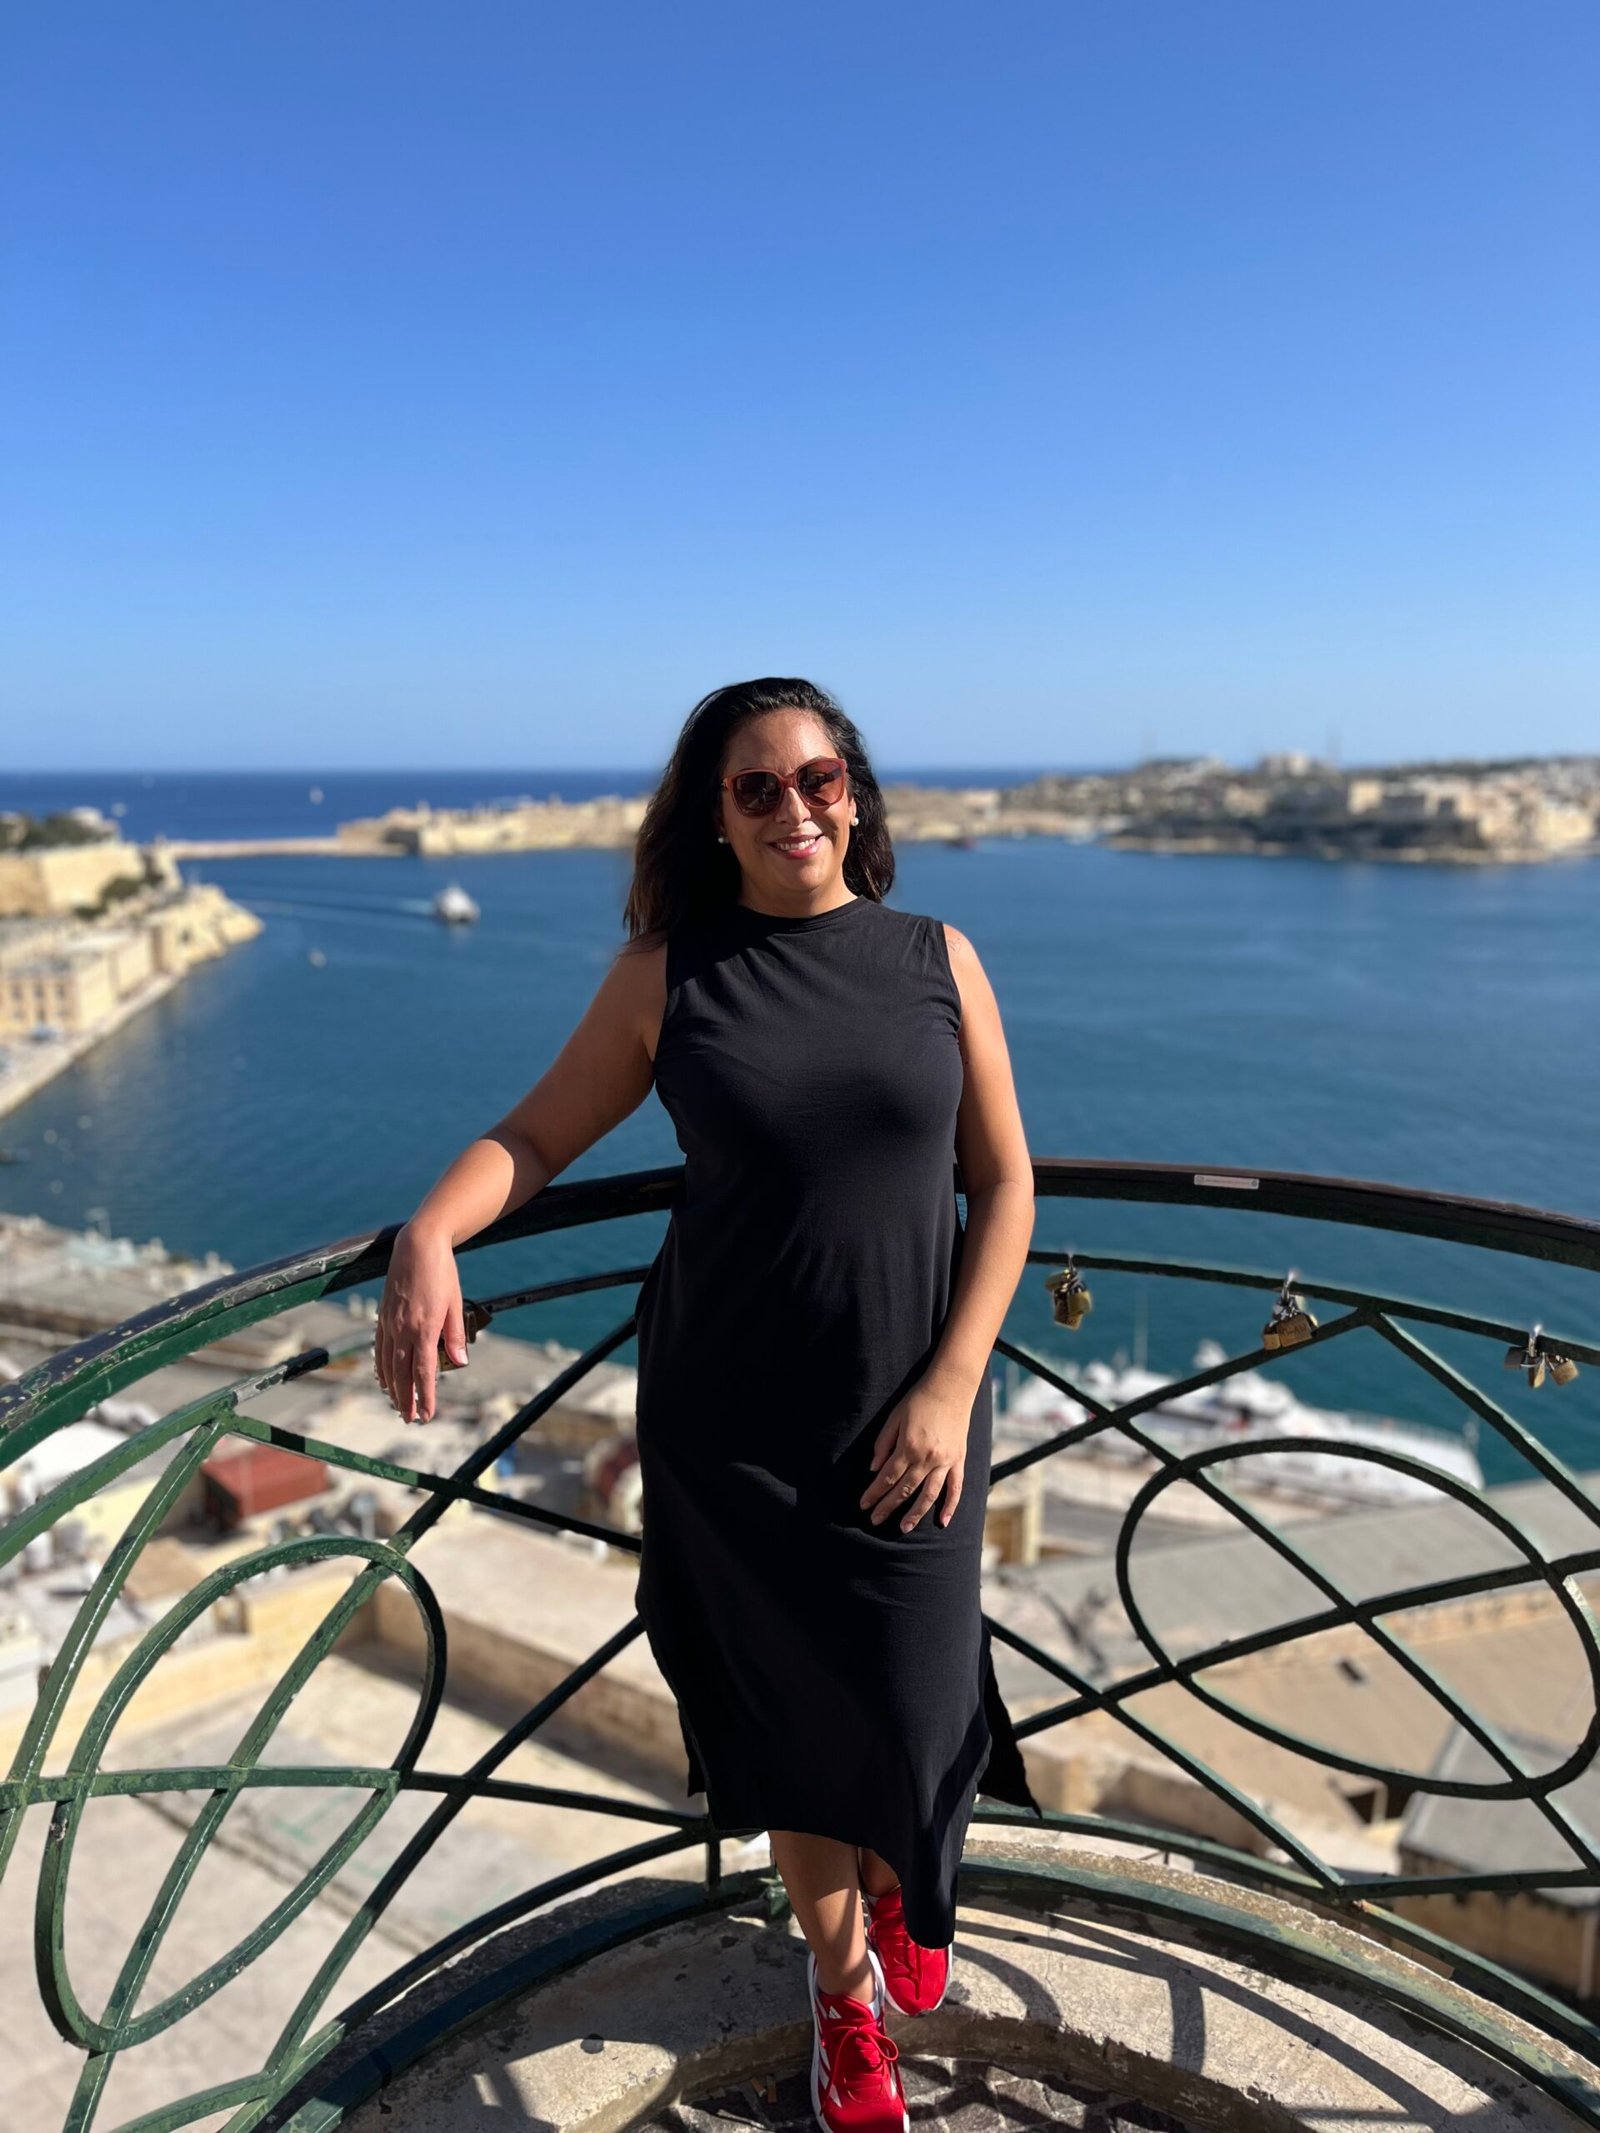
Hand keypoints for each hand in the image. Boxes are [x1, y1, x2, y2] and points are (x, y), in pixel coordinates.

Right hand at [375, 1220, 466, 1424]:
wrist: (418, 1245)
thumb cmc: (442, 1272)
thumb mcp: (455, 1304)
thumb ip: (455, 1336)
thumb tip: (459, 1363)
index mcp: (424, 1328)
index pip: (423, 1371)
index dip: (425, 1396)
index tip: (427, 1415)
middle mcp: (403, 1329)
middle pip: (401, 1373)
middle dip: (406, 1399)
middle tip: (411, 1419)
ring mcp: (389, 1322)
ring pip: (387, 1364)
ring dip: (392, 1387)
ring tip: (398, 1405)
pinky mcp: (382, 1315)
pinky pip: (379, 1348)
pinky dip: (380, 1367)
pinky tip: (383, 1377)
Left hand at [859, 1374, 971, 1532]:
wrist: (951, 1387)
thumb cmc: (919, 1400)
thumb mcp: (894, 1418)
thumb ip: (883, 1444)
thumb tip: (874, 1469)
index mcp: (909, 1447)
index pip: (888, 1477)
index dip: (874, 1492)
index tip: (864, 1504)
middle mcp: (927, 1458)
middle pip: (905, 1489)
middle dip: (888, 1506)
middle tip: (875, 1520)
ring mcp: (945, 1461)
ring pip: (929, 1494)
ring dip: (915, 1513)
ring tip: (903, 1527)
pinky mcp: (959, 1460)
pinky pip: (956, 1488)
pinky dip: (950, 1506)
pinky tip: (942, 1521)